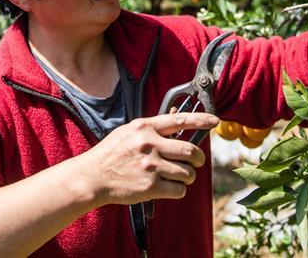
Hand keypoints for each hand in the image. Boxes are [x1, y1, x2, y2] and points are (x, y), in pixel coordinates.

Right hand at [81, 112, 218, 205]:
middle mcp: (150, 144)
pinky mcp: (150, 187)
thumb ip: (154, 127)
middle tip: (196, 162)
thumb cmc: (112, 153)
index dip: (201, 120)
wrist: (92, 177)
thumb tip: (180, 118)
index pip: (180, 121)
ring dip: (188, 176)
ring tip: (179, 176)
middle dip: (198, 158)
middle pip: (190, 150)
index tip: (215, 122)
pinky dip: (179, 190)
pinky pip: (179, 190)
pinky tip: (169, 187)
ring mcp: (151, 166)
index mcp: (145, 127)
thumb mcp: (129, 131)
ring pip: (188, 172)